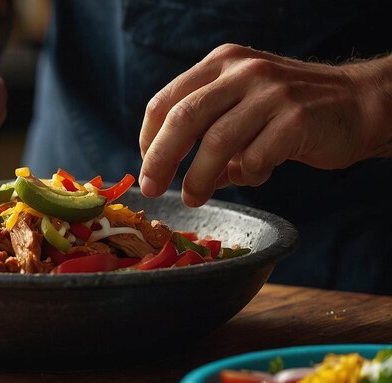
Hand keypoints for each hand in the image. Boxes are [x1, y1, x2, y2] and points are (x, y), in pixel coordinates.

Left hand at [138, 43, 388, 206]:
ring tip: (193, 197)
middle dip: (160, 159)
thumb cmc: (288, 111)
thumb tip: (168, 171)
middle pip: (183, 118)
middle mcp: (242, 71)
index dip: (149, 139)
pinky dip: (247, 177)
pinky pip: (255, 159)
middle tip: (151, 188)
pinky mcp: (296, 118)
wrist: (357, 104)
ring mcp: (270, 92)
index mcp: (221, 63)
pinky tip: (252, 176)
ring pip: (216, 142)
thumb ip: (205, 132)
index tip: (147, 167)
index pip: (166, 101)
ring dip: (198, 178)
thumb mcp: (241, 107)